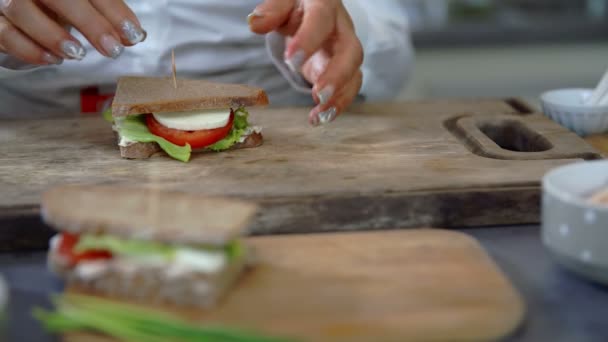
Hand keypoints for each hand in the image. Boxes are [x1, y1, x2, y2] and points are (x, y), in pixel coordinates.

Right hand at [0, 0, 145, 64]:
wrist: (18, 3)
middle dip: (90, 23)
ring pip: (21, 10)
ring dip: (54, 36)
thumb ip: (106, 13)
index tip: (133, 33)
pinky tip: (52, 59)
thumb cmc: (53, 3)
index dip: (113, 9)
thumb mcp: (81, 2)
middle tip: (113, 49)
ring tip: (77, 53)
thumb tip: (133, 35)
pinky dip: (29, 49)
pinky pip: (4, 33)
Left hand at [249, 0, 362, 125]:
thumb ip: (272, 10)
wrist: (310, 11)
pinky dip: (336, 105)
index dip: (309, 39)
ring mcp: (345, 51)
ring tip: (320, 116)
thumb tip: (255, 22)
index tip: (290, 59)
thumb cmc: (296, 6)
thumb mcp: (284, 2)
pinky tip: (319, 118)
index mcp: (325, 6)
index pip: (321, 19)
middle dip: (337, 76)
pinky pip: (347, 88)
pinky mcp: (343, 70)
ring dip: (339, 98)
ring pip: (354, 74)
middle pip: (351, 52)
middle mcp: (342, 29)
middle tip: (317, 95)